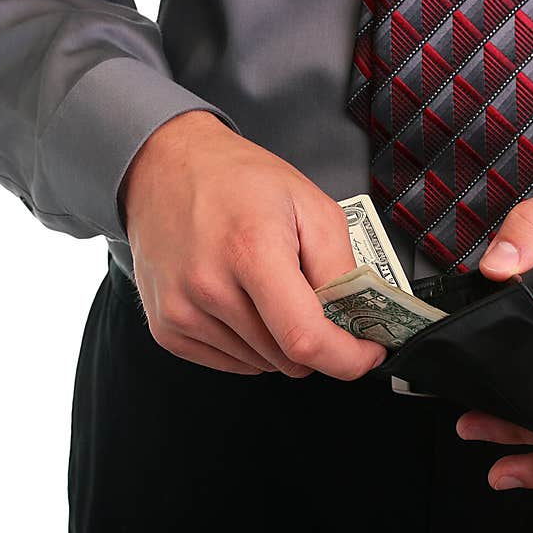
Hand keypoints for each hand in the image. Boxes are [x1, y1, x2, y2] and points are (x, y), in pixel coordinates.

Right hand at [121, 111, 385, 377]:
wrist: (165, 167)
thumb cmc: (237, 181)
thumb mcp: (311, 205)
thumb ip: (341, 267)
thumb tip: (357, 319)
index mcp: (251, 251)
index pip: (305, 338)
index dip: (347, 358)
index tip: (367, 352)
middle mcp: (210, 287)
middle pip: (288, 358)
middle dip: (317, 341)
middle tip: (316, 304)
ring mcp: (182, 312)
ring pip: (263, 364)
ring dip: (280, 342)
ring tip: (268, 290)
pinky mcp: (167, 329)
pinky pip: (232, 364)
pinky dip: (251, 345)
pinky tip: (244, 304)